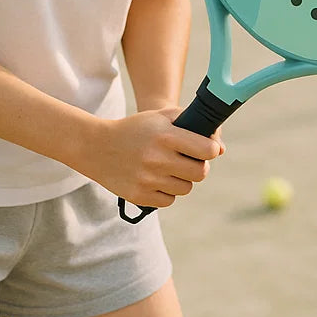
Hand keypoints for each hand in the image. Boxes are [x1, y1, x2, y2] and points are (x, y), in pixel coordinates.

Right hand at [80, 108, 222, 209]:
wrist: (96, 147)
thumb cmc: (136, 128)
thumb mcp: (161, 115)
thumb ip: (193, 122)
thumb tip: (220, 149)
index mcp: (166, 136)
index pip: (208, 150)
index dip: (211, 150)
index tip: (207, 149)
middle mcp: (158, 159)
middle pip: (200, 173)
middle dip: (199, 166)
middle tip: (190, 160)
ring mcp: (148, 180)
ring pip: (186, 189)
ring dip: (183, 180)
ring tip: (170, 168)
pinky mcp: (139, 196)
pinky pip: (169, 200)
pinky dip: (167, 192)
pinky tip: (158, 179)